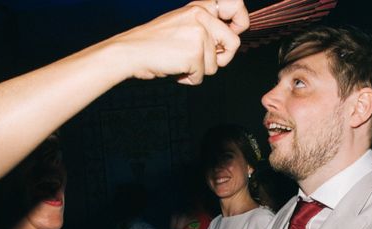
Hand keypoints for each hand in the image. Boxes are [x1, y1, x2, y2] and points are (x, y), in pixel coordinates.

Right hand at [108, 0, 248, 85]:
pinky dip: (190, 78)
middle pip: (234, 43)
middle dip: (223, 58)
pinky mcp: (194, 54)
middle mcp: (201, 16)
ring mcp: (199, 35)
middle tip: (205, 61)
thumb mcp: (183, 23)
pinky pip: (203, 76)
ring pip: (216, 65)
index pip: (235, 4)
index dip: (241, 21)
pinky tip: (175, 68)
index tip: (236, 31)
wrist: (130, 52)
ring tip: (179, 61)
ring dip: (199, 70)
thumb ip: (205, 27)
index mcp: (199, 7)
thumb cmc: (154, 42)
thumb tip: (230, 40)